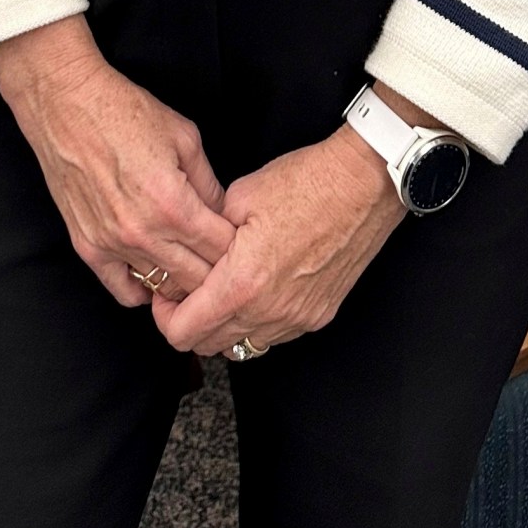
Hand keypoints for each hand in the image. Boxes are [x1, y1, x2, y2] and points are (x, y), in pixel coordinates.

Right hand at [0, 16, 232, 308]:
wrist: (67, 104)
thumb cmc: (125, 111)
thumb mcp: (184, 136)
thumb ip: (208, 182)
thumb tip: (222, 213)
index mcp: (173, 204)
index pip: (220, 250)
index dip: (237, 246)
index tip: (239, 240)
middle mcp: (143, 233)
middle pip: (196, 279)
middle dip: (215, 271)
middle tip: (221, 258)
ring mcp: (113, 245)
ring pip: (162, 288)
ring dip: (181, 280)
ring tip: (189, 263)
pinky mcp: (87, 247)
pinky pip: (122, 291)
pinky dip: (142, 289)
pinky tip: (153, 273)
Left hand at [149, 125, 405, 357]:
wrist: (363, 184)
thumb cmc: (305, 182)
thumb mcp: (239, 196)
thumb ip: (207, 235)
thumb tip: (190, 251)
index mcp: (243, 282)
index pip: (184, 332)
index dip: (165, 315)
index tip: (165, 295)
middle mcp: (269, 311)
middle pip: (209, 345)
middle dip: (191, 321)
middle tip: (190, 290)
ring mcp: (297, 319)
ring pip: (242, 345)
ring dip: (225, 324)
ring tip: (224, 287)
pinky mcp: (318, 315)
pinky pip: (274, 334)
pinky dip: (257, 321)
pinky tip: (259, 288)